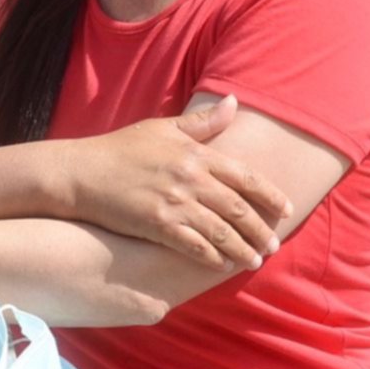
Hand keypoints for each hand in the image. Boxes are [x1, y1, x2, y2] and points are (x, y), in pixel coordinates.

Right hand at [66, 95, 291, 271]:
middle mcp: (189, 178)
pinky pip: (196, 247)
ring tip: (253, 260)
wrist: (82, 172)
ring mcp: (174, 203)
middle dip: (261, 230)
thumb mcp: (161, 128)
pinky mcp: (158, 225)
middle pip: (239, 208)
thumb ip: (202, 122)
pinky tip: (221, 265)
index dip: (270, 195)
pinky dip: (213, 258)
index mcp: (195, 153)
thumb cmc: (121, 148)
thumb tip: (234, 103)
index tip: (287, 209)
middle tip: (273, 245)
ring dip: (242, 250)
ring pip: (222, 232)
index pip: (245, 176)